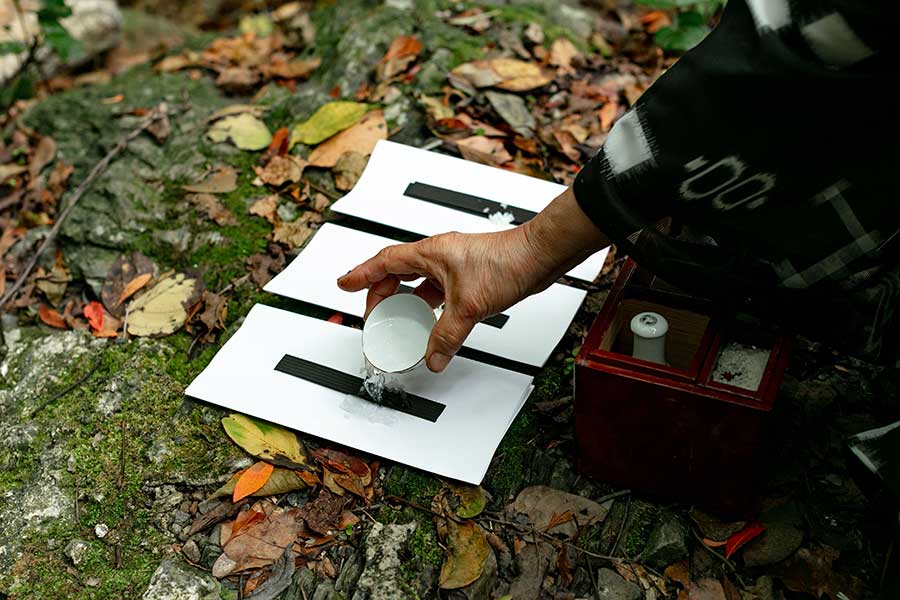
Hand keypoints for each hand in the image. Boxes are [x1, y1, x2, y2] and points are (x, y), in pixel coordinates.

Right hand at [337, 187, 607, 371]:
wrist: (538, 257)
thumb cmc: (507, 263)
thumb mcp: (467, 307)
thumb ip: (446, 336)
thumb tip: (433, 356)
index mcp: (430, 253)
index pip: (384, 262)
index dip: (361, 274)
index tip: (344, 283)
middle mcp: (439, 255)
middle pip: (397, 272)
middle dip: (381, 292)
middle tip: (373, 312)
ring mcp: (454, 264)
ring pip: (419, 282)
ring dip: (407, 300)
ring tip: (399, 319)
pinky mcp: (469, 274)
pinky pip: (438, 291)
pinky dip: (430, 306)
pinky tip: (434, 321)